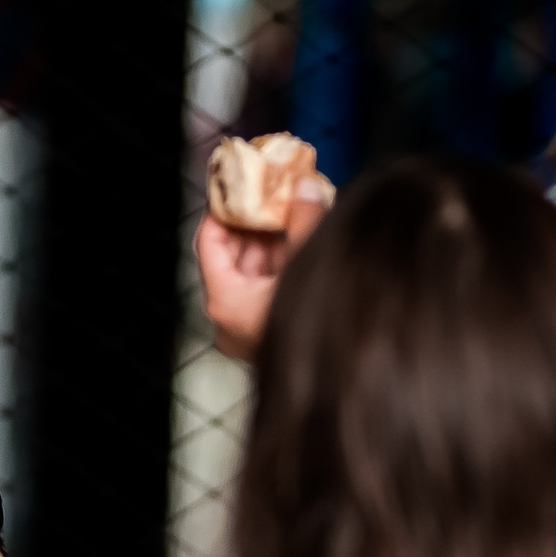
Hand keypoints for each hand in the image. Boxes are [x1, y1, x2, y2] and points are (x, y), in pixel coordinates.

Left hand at [194, 177, 328, 361]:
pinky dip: (281, 265)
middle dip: (254, 223)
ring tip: (292, 209)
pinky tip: (301, 239)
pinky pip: (267, 291)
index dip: (223, 209)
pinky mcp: (268, 334)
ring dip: (272, 242)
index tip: (238, 186)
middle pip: (231, 257)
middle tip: (270, 192)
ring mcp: (247, 331)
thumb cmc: (322, 324)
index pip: (209, 243)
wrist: (347, 370)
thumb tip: (304, 186)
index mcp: (225, 304)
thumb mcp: (309, 259)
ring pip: (252, 274)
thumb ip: (304, 220)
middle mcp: (229, 321)